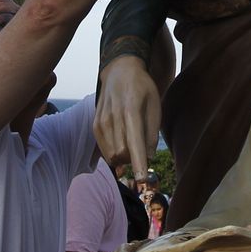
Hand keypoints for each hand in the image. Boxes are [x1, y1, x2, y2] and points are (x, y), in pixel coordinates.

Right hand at [96, 55, 160, 169]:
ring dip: (124, 157)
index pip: (134, 143)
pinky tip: (121, 141)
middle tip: (142, 148)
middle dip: (134, 159)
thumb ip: (151, 133)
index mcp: (131, 110)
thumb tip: (148, 157)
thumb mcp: (155, 105)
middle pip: (122, 154)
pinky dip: (115, 153)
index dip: (138, 163)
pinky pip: (104, 150)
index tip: (142, 180)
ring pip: (112, 154)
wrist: (119, 71)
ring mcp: (101, 121)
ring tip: (131, 141)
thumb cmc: (142, 88)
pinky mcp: (95, 125)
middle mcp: (113, 116)